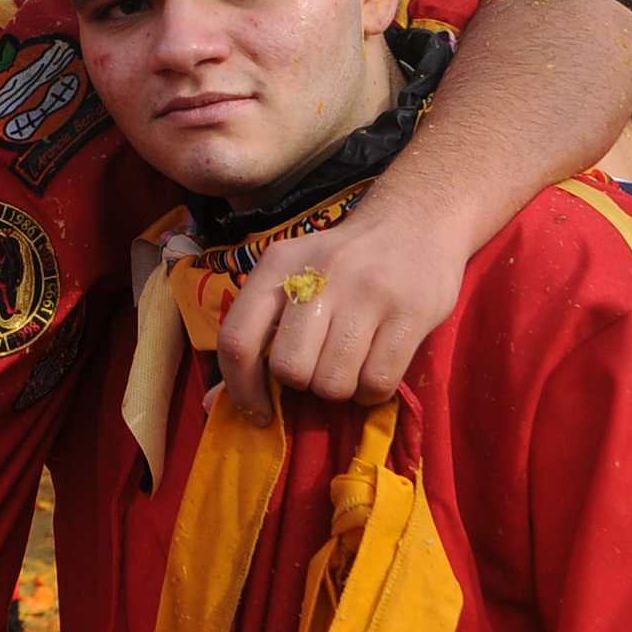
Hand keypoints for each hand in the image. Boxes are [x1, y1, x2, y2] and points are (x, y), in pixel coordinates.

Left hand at [213, 194, 464, 424]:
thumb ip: (257, 333)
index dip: (242, 388)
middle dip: (304, 384)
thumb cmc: (345, 262)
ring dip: (340, 390)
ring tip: (351, 366)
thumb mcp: (294, 276)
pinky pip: (377, 383)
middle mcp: (318, 275)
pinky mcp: (410, 312)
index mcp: (278, 264)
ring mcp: (367, 292)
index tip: (259, 413)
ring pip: (333, 382)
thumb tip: (215, 405)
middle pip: (290, 369)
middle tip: (321, 367)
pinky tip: (375, 370)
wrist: (417, 219)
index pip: (238, 339)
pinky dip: (372, 392)